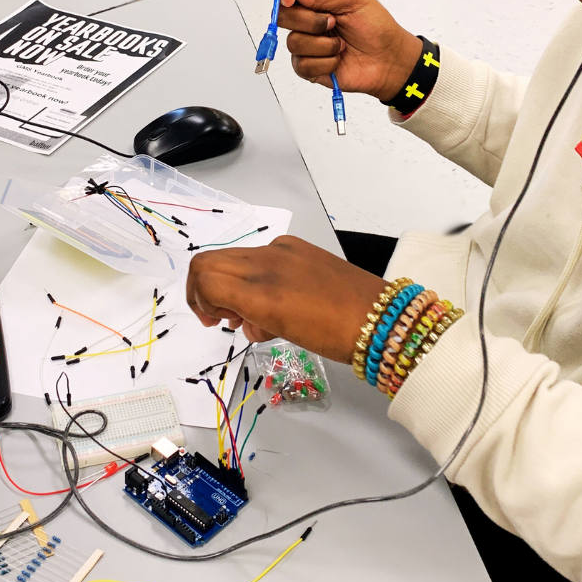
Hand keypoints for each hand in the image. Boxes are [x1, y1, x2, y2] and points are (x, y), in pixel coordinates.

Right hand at [186, 235, 385, 362]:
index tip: (215, 321)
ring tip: (249, 315)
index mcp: (262, 287)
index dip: (199, 300)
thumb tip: (238, 315)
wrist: (382, 319)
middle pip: (210, 262)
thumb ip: (250, 318)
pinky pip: (257, 257)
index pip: (205, 277)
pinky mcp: (296, 247)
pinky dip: (250, 278)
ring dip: (226, 284)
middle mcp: (267, 260)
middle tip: (220, 317)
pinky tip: (271, 301)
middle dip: (205, 290)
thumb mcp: (281, 331)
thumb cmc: (333, 335)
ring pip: (231, 259)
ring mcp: (281, 250)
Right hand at [274, 0, 423, 100]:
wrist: (389, 59)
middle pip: (281, 16)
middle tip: (333, 22)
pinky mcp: (309, 67)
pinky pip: (302, 64)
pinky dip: (325, 62)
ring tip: (342, 45)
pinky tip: (338, 59)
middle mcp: (306, 20)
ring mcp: (306, 44)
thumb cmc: (376, 27)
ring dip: (323, 45)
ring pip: (293, 42)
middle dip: (308, 20)